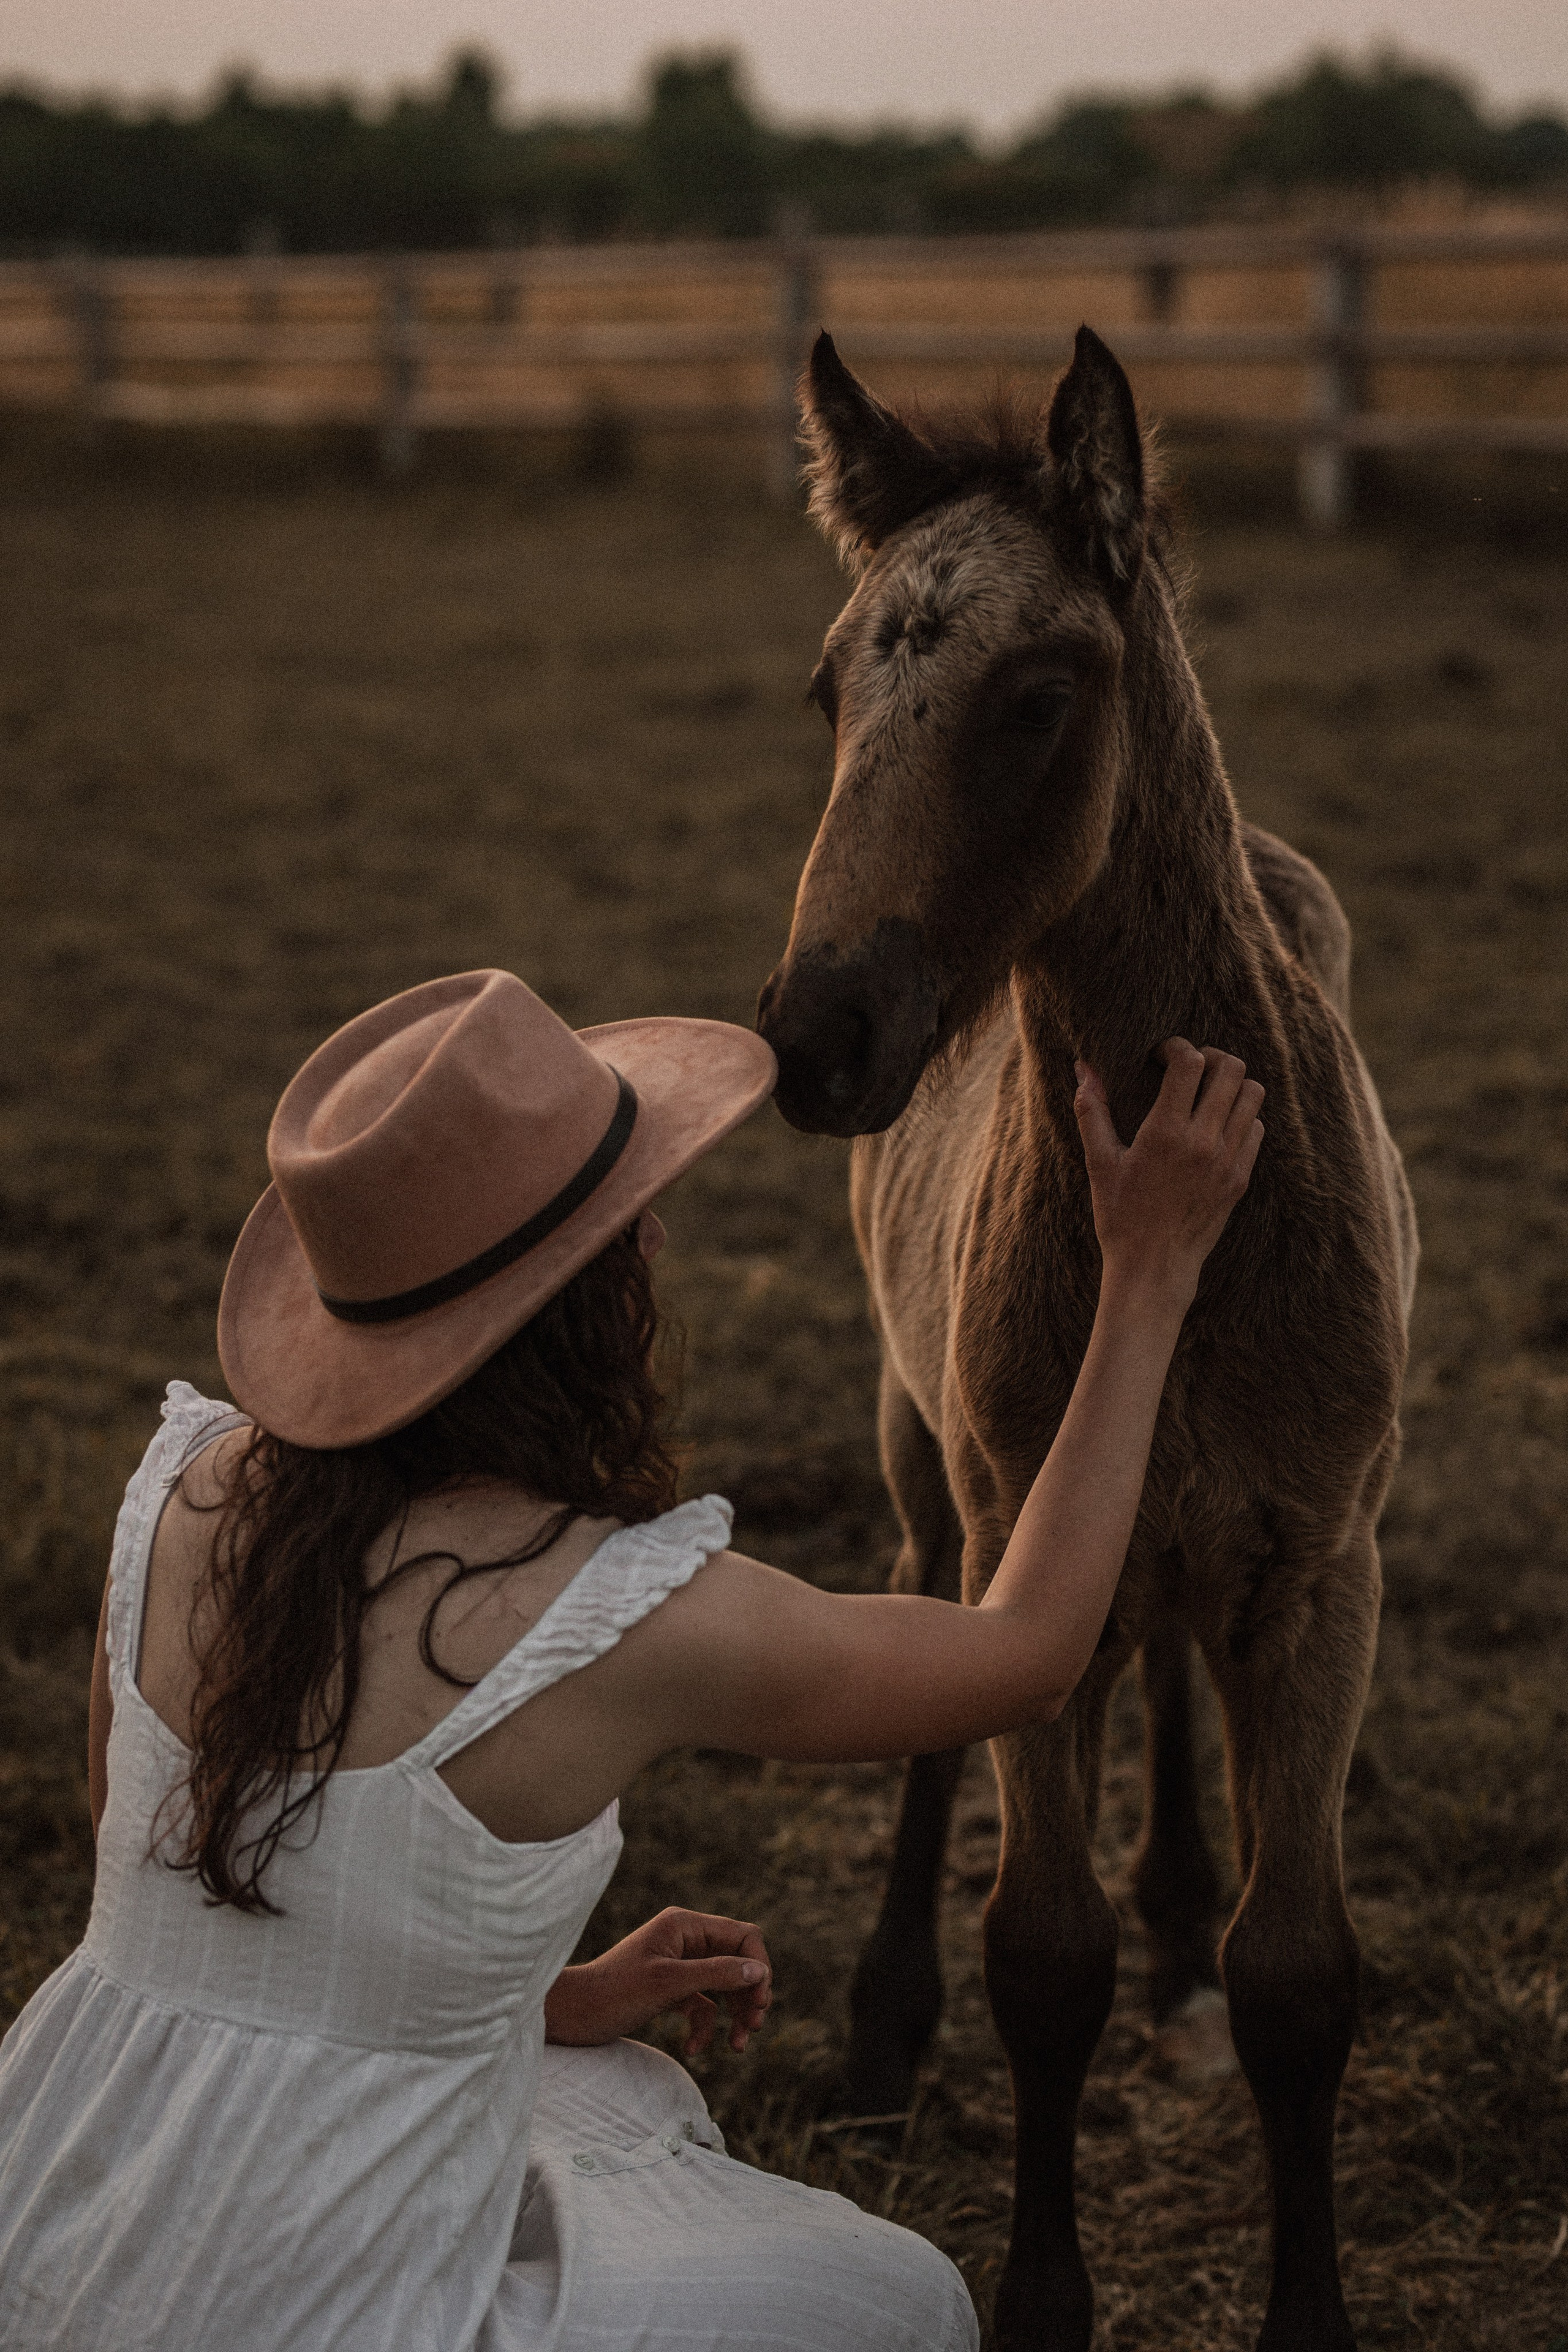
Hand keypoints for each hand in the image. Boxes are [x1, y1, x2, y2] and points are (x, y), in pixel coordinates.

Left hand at [543, 1906, 772, 2057]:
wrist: (572, 2016)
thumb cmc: (615, 1993)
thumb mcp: (670, 1984)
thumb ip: (717, 1974)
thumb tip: (760, 1971)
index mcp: (685, 1925)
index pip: (743, 1936)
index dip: (758, 1966)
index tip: (759, 2002)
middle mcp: (685, 1939)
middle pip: (738, 1962)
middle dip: (749, 1995)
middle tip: (753, 2027)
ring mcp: (678, 1964)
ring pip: (724, 1986)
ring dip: (735, 2015)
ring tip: (738, 2045)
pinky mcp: (670, 1989)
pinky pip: (703, 2005)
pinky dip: (704, 2027)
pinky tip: (692, 2049)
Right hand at [1074, 1040, 1263, 1308]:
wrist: (1153, 1268)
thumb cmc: (1120, 1217)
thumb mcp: (1100, 1163)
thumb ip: (1092, 1111)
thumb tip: (1083, 1067)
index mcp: (1165, 1133)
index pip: (1191, 1062)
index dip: (1177, 1046)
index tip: (1161, 1055)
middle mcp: (1203, 1142)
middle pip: (1232, 1069)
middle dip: (1211, 1056)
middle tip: (1190, 1067)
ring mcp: (1228, 1160)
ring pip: (1252, 1094)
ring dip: (1231, 1084)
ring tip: (1207, 1092)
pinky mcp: (1240, 1178)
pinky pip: (1256, 1128)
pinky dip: (1241, 1116)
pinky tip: (1216, 1125)